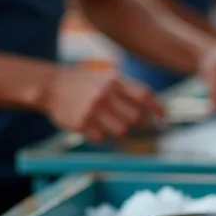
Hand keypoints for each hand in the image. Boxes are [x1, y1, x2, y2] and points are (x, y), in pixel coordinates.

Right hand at [41, 69, 163, 143]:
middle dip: (140, 125)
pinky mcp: (82, 123)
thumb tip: (152, 108)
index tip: (164, 118)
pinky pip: (101, 139)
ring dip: (122, 136)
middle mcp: (106, 94)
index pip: (144, 95)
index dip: (158, 108)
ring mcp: (94, 109)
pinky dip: (102, 138)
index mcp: (114, 80)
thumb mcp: (106, 77)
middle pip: (136, 118)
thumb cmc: (83, 83)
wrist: (51, 85)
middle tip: (139, 128)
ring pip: (122, 131)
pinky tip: (96, 131)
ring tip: (117, 132)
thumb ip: (127, 89)